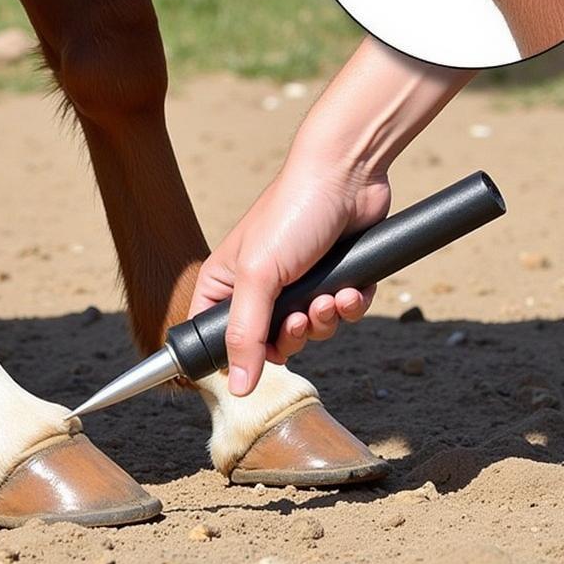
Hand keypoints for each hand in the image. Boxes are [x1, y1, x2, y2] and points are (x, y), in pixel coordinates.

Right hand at [189, 158, 391, 395]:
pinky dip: (348, 307)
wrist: (347, 175)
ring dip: (323, 321)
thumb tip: (237, 389)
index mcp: (226, 281)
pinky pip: (340, 315)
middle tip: (300, 319)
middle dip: (291, 337)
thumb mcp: (259, 275)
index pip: (213, 336)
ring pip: (309, 332)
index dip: (231, 356)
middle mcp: (260, 284)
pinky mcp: (334, 278)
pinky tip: (351, 289)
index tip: (251, 360)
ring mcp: (299, 282)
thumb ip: (245, 334)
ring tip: (330, 297)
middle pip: (269, 343)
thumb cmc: (292, 211)